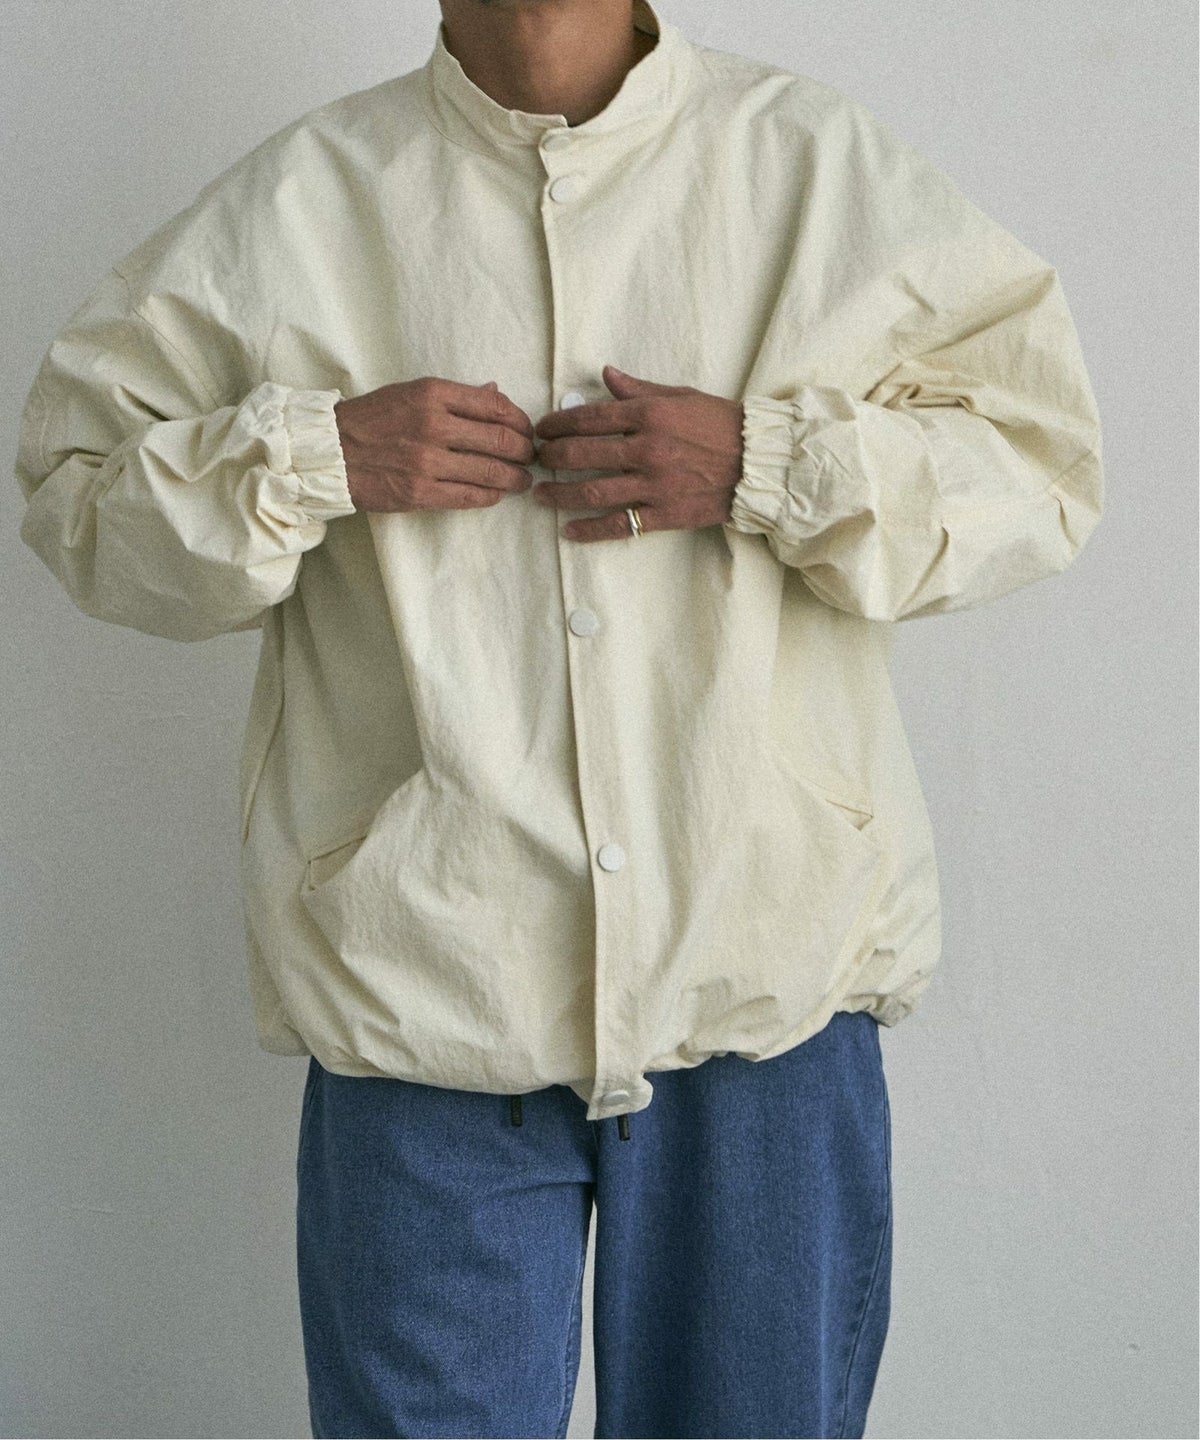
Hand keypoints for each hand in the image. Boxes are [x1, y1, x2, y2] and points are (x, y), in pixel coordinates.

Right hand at [334, 377, 535, 512]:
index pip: (496, 406)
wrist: (330, 451)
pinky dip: (490, 496)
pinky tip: (496, 494)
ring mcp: (427, 461)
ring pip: (491, 472)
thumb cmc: (371, 420)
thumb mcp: (410, 392)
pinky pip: (470, 496)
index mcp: (432, 393)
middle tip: (530, 458)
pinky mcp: (420, 492)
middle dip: (524, 452)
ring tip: (521, 480)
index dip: (521, 421)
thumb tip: (495, 392)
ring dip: (515, 478)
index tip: (526, 430)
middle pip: (501, 440)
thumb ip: (455, 395)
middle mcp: (433, 424)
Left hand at [532, 366, 744, 539]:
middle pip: (582, 454)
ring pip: (593, 491)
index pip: (589, 417)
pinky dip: (590, 530)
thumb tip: (605, 375)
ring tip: (541, 495)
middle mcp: (647, 448)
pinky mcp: (664, 514)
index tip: (542, 429)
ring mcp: (654, 484)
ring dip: (560, 494)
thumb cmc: (722, 424)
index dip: (558, 424)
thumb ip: (638, 389)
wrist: (759, 462)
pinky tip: (569, 532)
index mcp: (650, 414)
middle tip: (537, 460)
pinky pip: (619, 524)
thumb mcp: (681, 396)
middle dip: (551, 457)